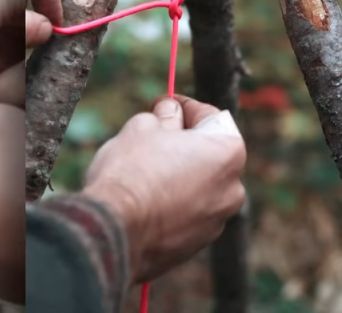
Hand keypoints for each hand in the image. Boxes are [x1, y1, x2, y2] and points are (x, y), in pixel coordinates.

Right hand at [82, 96, 246, 282]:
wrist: (115, 230)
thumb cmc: (131, 172)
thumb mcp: (142, 127)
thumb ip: (163, 117)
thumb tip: (169, 113)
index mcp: (228, 153)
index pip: (212, 117)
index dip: (185, 107)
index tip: (164, 104)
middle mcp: (232, 189)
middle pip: (208, 155)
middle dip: (183, 144)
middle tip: (151, 138)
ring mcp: (216, 221)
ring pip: (197, 186)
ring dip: (177, 175)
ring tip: (142, 172)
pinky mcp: (195, 244)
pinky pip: (185, 214)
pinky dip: (170, 204)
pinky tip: (142, 200)